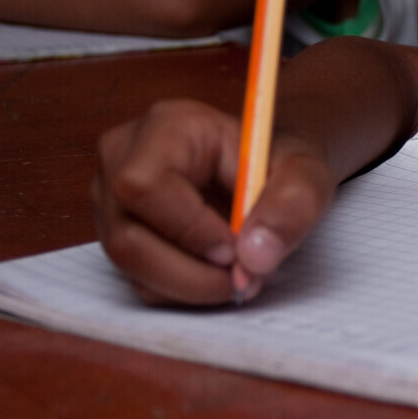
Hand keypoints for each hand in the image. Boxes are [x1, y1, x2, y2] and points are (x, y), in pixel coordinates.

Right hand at [92, 99, 336, 304]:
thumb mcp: (306, 175)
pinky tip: (217, 272)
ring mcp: (111, 200)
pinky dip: (183, 290)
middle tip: (245, 278)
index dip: (189, 230)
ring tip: (240, 273)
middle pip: (128, 238)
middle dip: (192, 273)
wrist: (265, 169)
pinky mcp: (116, 234)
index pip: (145, 186)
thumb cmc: (279, 163)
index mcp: (167, 128)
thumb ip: (293, 206)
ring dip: (192, 286)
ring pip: (131, 267)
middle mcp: (123, 160)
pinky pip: (138, 281)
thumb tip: (254, 256)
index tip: (236, 251)